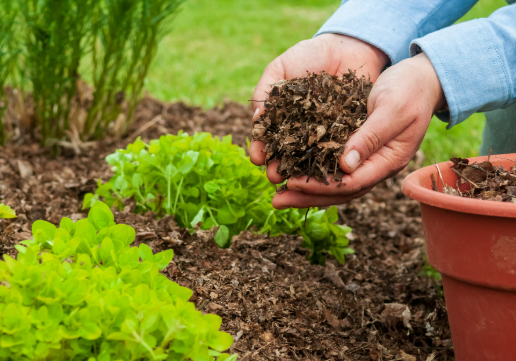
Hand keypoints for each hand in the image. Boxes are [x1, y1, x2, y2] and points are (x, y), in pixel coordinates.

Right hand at [250, 34, 388, 166]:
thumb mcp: (281, 67)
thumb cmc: (310, 55)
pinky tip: (324, 170)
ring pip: (311, 157)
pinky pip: (338, 149)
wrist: (347, 46)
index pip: (268, 138)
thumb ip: (266, 92)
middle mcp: (302, 130)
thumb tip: (256, 119)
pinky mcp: (347, 133)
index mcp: (282, 118)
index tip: (257, 158)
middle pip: (287, 153)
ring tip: (295, 180)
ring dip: (302, 171)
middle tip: (274, 177)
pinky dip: (331, 160)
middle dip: (279, 166)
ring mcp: (324, 134)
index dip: (260, 149)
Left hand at [271, 53, 445, 208]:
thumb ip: (371, 136)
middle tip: (276, 201)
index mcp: (388, 160)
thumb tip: (345, 166)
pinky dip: (312, 170)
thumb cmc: (410, 89)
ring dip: (306, 189)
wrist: (422, 78)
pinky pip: (332, 166)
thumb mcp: (392, 108)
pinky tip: (292, 169)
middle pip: (339, 191)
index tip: (292, 183)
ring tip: (278, 193)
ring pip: (334, 182)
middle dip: (307, 197)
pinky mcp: (357, 147)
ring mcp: (367, 159)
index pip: (351, 184)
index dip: (321, 186)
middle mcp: (376, 165)